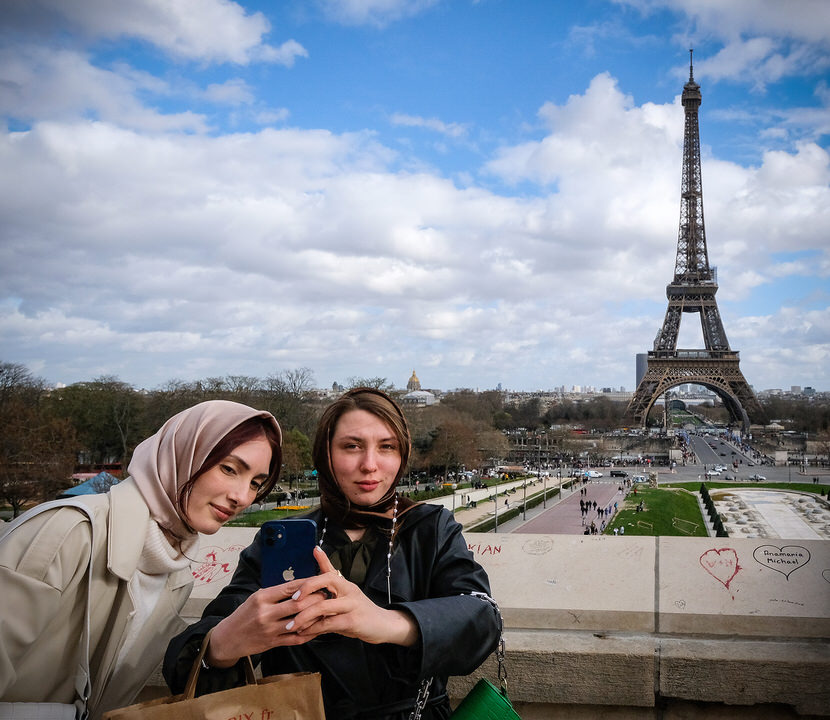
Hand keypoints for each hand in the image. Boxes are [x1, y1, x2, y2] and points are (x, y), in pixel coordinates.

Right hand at [206, 579, 325, 666]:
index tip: (319, 581)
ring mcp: (270, 629)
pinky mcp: (273, 643)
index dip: (308, 584)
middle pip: (298, 604)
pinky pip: (295, 638)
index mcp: (262, 597)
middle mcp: (266, 613)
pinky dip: (308, 633)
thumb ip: (276, 593)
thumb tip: (300, 585)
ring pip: (299, 622)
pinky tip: (317, 628)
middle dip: (315, 599)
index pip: (290, 587)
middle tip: (326, 595)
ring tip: (325, 610)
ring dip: (315, 616)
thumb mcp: (256, 598)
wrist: (228, 638)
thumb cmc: (244, 615)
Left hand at [288, 546, 418, 646]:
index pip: (328, 574)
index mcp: (345, 583)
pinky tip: (304, 633)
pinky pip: (329, 624)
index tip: (295, 593)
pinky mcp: (353, 621)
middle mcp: (350, 591)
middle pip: (326, 583)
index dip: (310, 582)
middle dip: (305, 594)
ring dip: (304, 617)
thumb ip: (329, 573)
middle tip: (291, 604)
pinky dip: (313, 629)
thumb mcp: (345, 591)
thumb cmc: (358, 608)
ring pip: (324, 606)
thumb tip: (316, 549)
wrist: (382, 624)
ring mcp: (352, 606)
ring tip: (292, 625)